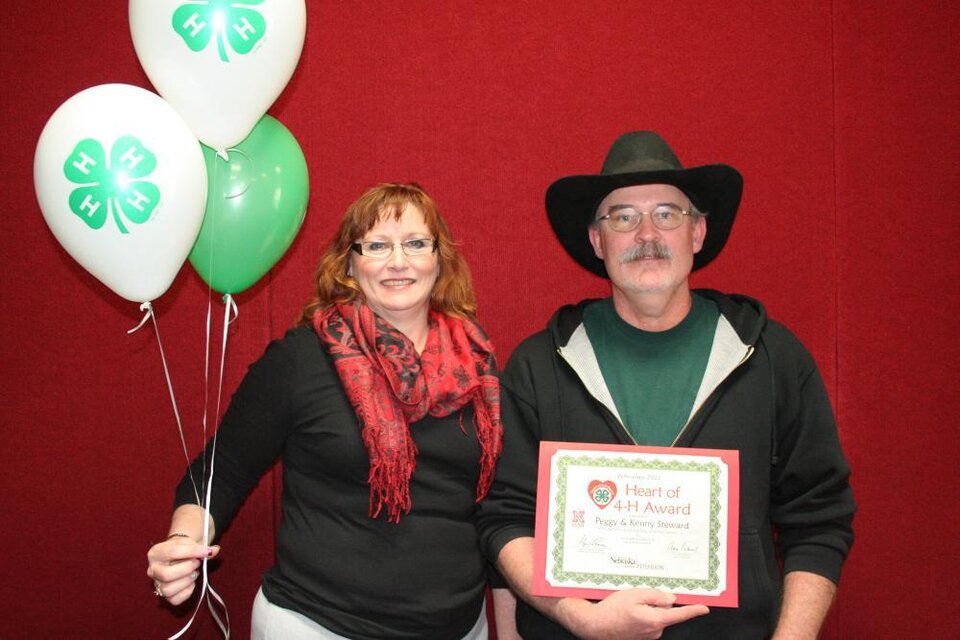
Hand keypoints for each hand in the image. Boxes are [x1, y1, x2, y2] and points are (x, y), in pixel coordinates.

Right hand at [146, 536, 219, 605]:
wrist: (176, 555)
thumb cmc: (182, 548)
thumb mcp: (189, 543)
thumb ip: (202, 548)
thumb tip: (214, 550)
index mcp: (156, 553)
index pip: (173, 552)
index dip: (193, 552)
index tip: (206, 551)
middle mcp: (152, 570)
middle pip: (166, 575)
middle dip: (187, 569)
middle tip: (197, 563)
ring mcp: (156, 584)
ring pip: (168, 590)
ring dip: (186, 581)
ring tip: (193, 573)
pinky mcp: (164, 595)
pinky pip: (175, 599)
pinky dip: (187, 591)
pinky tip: (191, 582)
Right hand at [560, 587, 708, 639]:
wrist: (594, 626)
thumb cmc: (612, 610)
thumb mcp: (634, 595)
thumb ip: (655, 596)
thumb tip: (670, 599)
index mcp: (655, 620)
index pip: (679, 615)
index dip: (693, 611)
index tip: (704, 608)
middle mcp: (654, 631)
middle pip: (664, 611)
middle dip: (655, 602)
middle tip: (636, 597)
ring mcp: (647, 636)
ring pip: (654, 616)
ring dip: (646, 609)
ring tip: (627, 606)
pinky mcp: (640, 637)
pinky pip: (646, 622)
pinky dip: (640, 615)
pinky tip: (626, 612)